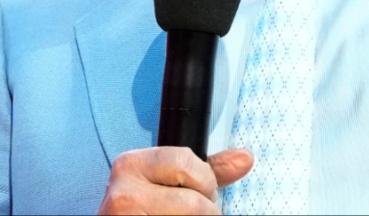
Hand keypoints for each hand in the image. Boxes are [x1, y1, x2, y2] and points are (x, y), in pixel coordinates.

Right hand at [97, 147, 253, 214]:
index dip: (203, 182)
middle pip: (194, 202)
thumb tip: (245, 158)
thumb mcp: (168, 183)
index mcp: (131, 165)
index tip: (198, 192)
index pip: (186, 162)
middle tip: (187, 214)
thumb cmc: (142, 208)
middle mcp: (123, 192)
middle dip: (204, 211)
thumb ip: (206, 171)